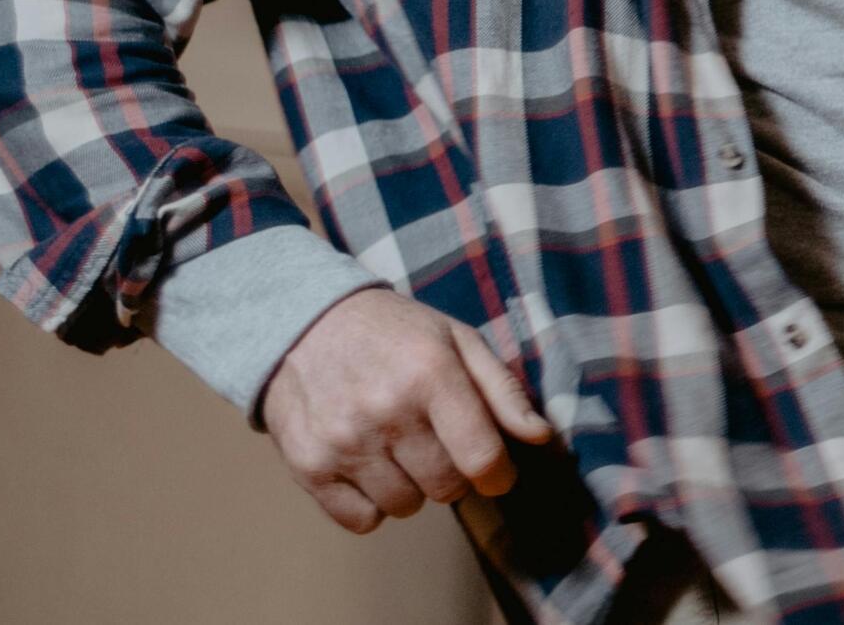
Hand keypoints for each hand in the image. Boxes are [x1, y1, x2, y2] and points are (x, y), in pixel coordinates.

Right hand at [262, 286, 554, 533]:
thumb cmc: (393, 332)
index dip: (498, 474)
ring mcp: (344, 442)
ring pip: (406, 507)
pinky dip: (370, 502)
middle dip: (451, 472)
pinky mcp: (309, 467)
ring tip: (394, 444)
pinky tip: (366, 463)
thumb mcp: (456, 340)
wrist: (303, 321)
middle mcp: (386, 410)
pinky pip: (363, 521)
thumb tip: (540, 437)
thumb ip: (502, 389)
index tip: (493, 468)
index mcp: (430, 373)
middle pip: (446, 488)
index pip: (482, 459)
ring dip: (409, 485)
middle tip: (434, 441)